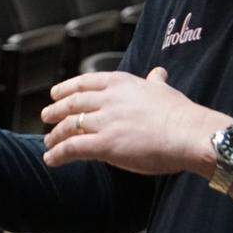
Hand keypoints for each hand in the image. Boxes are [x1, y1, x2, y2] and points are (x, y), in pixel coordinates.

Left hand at [41, 67, 228, 175]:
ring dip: (55, 135)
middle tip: (45, 115)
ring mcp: (104, 121)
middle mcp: (108, 99)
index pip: (86, 81)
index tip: (56, 92)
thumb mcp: (163, 89)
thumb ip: (155, 81)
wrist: (187, 133)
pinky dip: (58, 154)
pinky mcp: (104, 145)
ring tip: (48, 142)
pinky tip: (51, 159)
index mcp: (121, 83)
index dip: (67, 87)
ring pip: (70, 126)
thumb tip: (158, 72)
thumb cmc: (180, 113)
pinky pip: (73, 148)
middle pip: (73, 103)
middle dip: (56, 110)